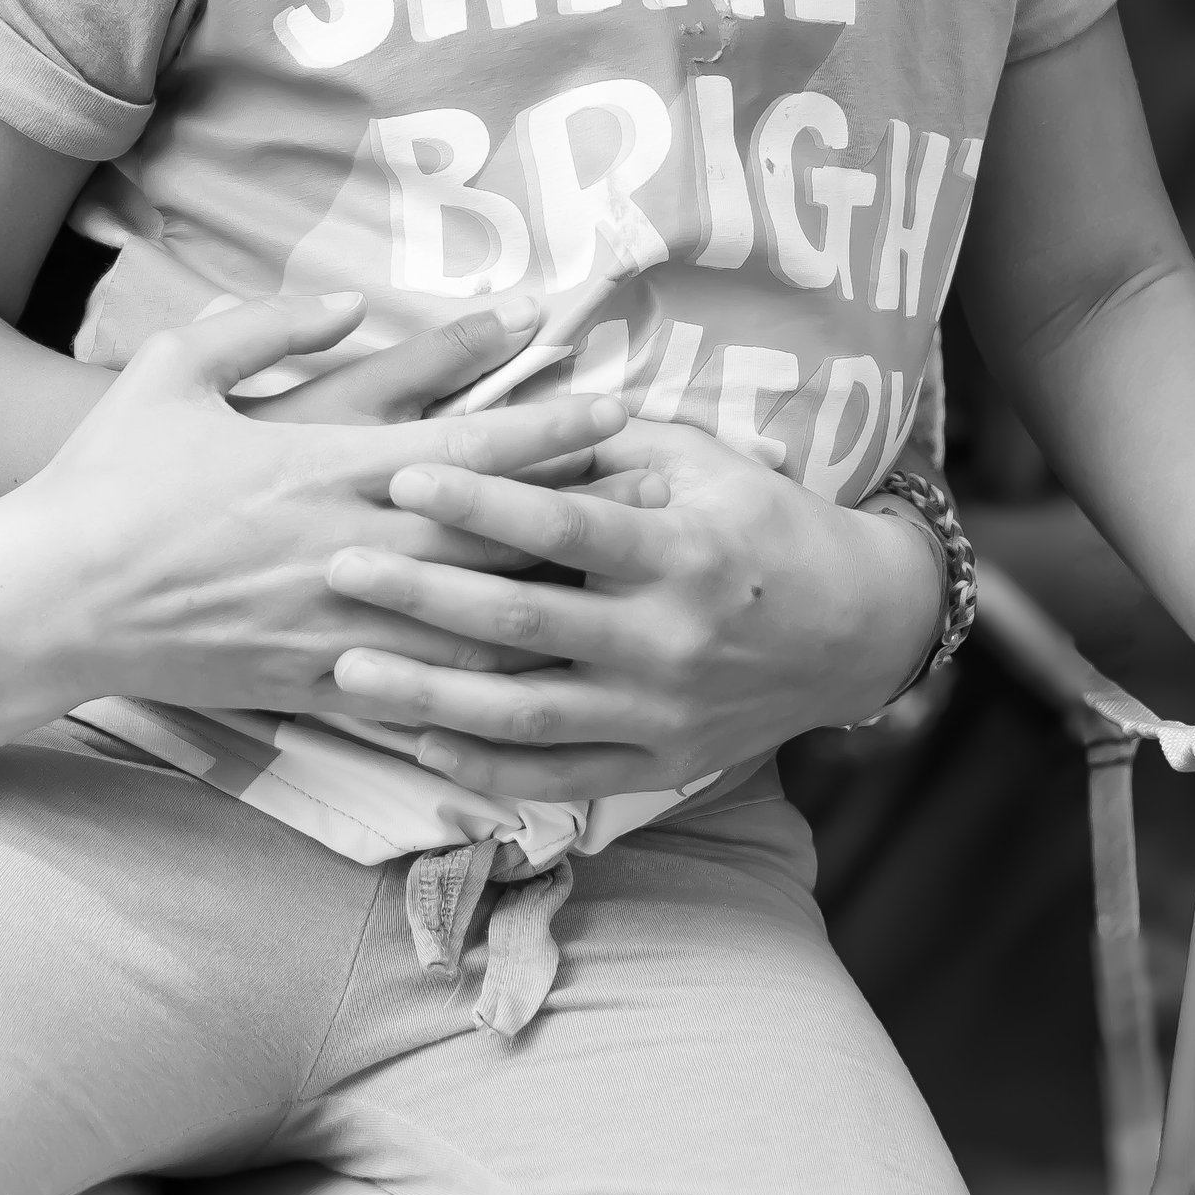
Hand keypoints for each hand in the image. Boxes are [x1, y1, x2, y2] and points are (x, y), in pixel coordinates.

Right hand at [0, 292, 624, 717]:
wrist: (44, 600)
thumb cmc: (104, 476)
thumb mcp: (173, 369)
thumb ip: (265, 327)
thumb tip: (346, 299)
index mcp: (322, 465)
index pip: (469, 446)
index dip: (553, 427)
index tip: (619, 409)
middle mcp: (346, 547)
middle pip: (497, 534)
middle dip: (585, 514)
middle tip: (664, 499)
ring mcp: (333, 623)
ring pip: (474, 623)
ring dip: (556, 605)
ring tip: (627, 594)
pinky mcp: (308, 681)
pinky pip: (414, 691)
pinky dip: (481, 690)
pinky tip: (536, 693)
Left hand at [322, 420, 944, 801]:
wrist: (857, 627)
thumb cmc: (760, 521)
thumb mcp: (701, 461)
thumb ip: (602, 446)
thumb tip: (498, 416)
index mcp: (682, 550)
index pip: (563, 524)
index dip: (479, 502)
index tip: (401, 475)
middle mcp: (670, 640)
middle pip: (524, 622)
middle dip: (421, 595)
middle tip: (337, 566)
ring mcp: (663, 714)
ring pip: (526, 714)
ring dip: (428, 696)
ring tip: (345, 670)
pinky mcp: (660, 766)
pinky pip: (559, 778)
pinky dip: (486, 769)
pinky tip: (418, 748)